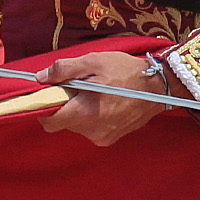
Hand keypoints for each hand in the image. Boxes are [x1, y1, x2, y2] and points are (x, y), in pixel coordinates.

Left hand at [37, 50, 176, 145]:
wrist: (158, 87)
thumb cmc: (126, 72)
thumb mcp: (93, 62)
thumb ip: (64, 70)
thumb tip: (41, 78)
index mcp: (84, 113)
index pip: (49, 121)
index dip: (44, 108)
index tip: (49, 94)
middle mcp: (91, 131)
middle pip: (63, 123)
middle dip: (64, 105)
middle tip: (77, 87)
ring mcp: (102, 137)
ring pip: (76, 126)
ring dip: (78, 111)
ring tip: (94, 93)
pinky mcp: (111, 138)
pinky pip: (90, 128)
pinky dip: (91, 116)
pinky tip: (104, 102)